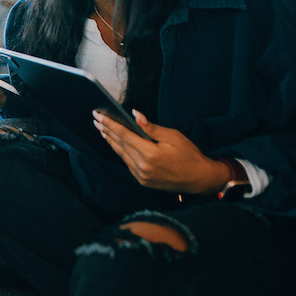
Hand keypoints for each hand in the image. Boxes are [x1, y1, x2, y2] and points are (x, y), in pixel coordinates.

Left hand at [94, 109, 230, 194]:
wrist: (199, 179)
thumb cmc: (189, 154)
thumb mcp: (172, 136)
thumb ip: (150, 127)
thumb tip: (134, 114)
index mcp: (150, 154)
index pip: (124, 135)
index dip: (110, 124)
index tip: (98, 115)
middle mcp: (142, 166)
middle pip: (119, 144)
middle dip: (106, 130)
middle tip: (96, 119)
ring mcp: (141, 175)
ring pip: (121, 154)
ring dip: (111, 141)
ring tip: (102, 129)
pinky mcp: (142, 181)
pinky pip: (127, 163)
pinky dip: (120, 151)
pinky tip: (116, 143)